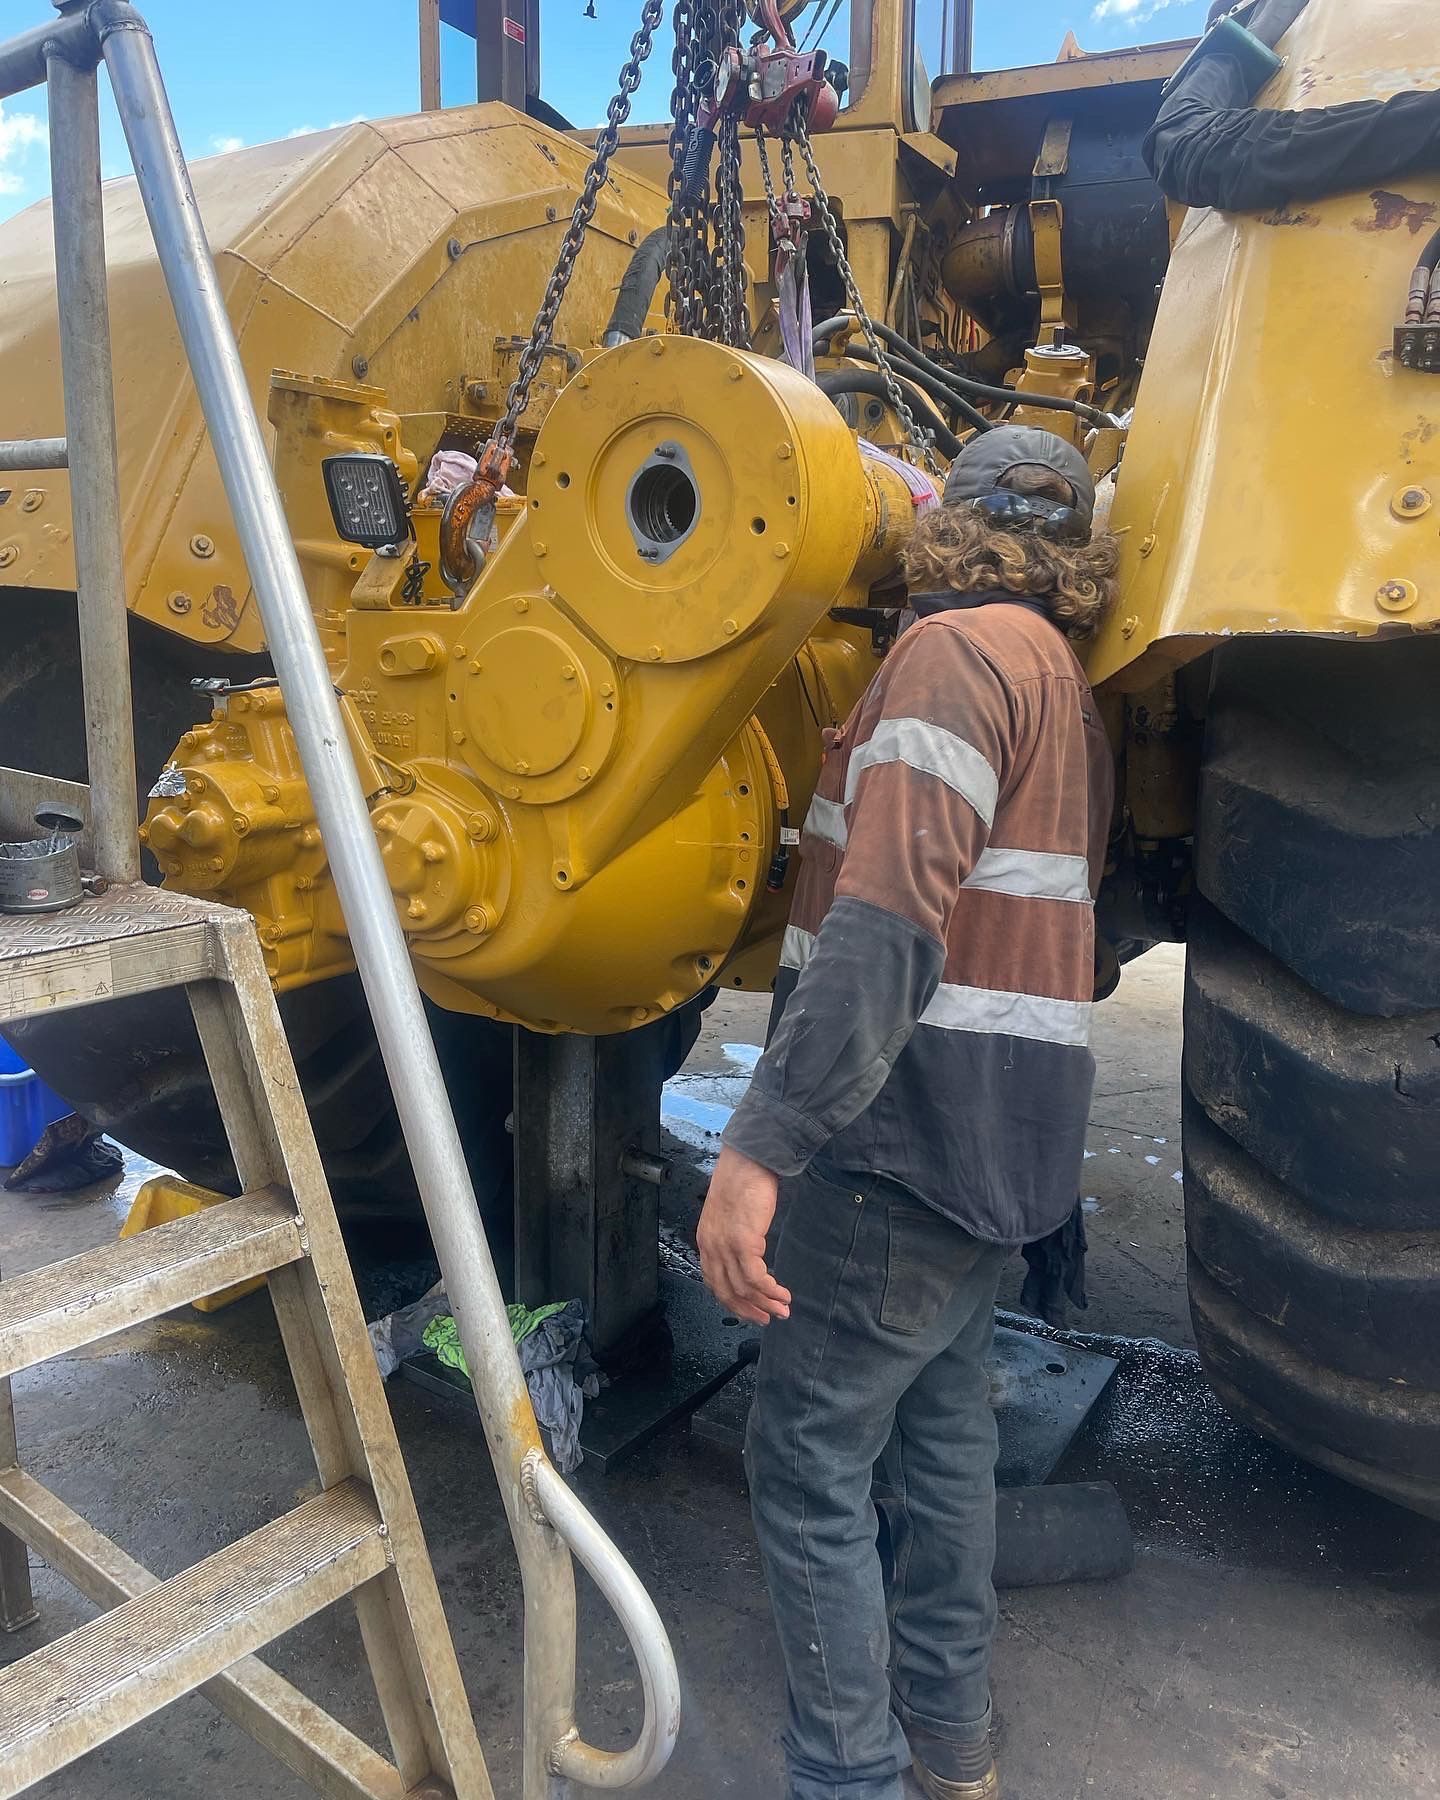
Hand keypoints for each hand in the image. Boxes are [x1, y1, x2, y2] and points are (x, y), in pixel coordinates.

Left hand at [697, 1146, 790, 1326]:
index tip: (749, 1310)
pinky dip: (770, 1291)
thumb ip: (733, 1235)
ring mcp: (725, 1246)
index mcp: (706, 1240)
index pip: (714, 1281)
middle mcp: (711, 1246)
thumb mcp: (731, 1213)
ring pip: (742, 1289)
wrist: (749, 1160)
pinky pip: (756, 1278)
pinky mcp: (743, 1242)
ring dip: (764, 1303)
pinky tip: (782, 1294)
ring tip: (782, 1309)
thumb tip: (750, 1253)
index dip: (732, 1301)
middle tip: (766, 1319)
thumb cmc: (743, 1179)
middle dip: (748, 1310)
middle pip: (725, 1291)